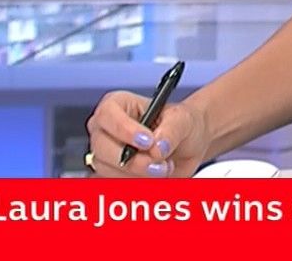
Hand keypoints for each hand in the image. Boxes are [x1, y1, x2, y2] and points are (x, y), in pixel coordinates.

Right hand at [85, 90, 208, 178]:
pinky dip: (139, 185)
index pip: (107, 114)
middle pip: (102, 148)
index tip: (147, 141)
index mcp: (118, 105)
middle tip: (159, 164)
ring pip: (108, 171)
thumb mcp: (182, 119)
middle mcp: (105, 130)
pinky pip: (116, 186)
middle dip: (133, 160)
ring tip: (164, 168)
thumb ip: (171, 131)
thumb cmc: (180, 124)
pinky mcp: (111, 176)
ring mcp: (105, 155)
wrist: (189, 145)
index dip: (124, 129)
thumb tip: (158, 147)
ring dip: (139, 175)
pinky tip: (157, 178)